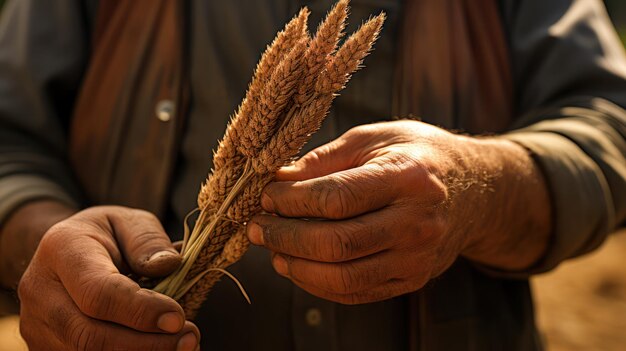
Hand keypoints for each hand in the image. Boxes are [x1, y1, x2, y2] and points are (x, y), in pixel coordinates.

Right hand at [18, 206, 200, 350]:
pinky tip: (162, 350)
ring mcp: (38, 326)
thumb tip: (169, 265)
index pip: (98, 292)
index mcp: (61, 250)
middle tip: (190, 338)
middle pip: (90, 335)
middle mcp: (41, 292)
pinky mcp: (46, 348)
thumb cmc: (106, 234)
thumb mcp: (129, 221)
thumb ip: (148, 240)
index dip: (140, 311)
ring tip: (184, 345)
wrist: (66, 252)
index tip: (178, 318)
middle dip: (146, 344)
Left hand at [247, 120, 550, 304]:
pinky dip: (317, 284)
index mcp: (409, 177)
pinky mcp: (411, 280)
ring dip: (296, 266)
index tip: (264, 196)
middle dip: (284, 236)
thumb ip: (326, 159)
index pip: (336, 198)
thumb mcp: (376, 138)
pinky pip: (355, 292)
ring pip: (342, 277)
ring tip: (272, 248)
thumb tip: (277, 179)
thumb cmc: (419, 156)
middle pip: (336, 243)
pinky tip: (297, 265)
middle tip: (256, 226)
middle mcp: (417, 223)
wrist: (475, 191)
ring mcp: (417, 258)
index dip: (291, 200)